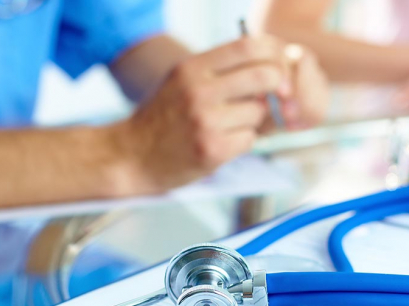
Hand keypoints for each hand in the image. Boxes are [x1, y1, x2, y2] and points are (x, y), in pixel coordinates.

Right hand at [112, 36, 320, 192]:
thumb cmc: (162, 117)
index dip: (272, 53)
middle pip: (264, 77)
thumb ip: (218, 69)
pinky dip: (242, 142)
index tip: (278, 65)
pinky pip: (249, 139)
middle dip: (276, 86)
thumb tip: (269, 64)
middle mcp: (199, 91)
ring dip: (252, 120)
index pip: (248, 47)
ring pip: (258, 112)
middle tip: (271, 95)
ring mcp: (206, 121)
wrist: (131, 156)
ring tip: (229, 125)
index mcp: (192, 68)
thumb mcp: (182, 81)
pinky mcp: (212, 150)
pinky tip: (221, 142)